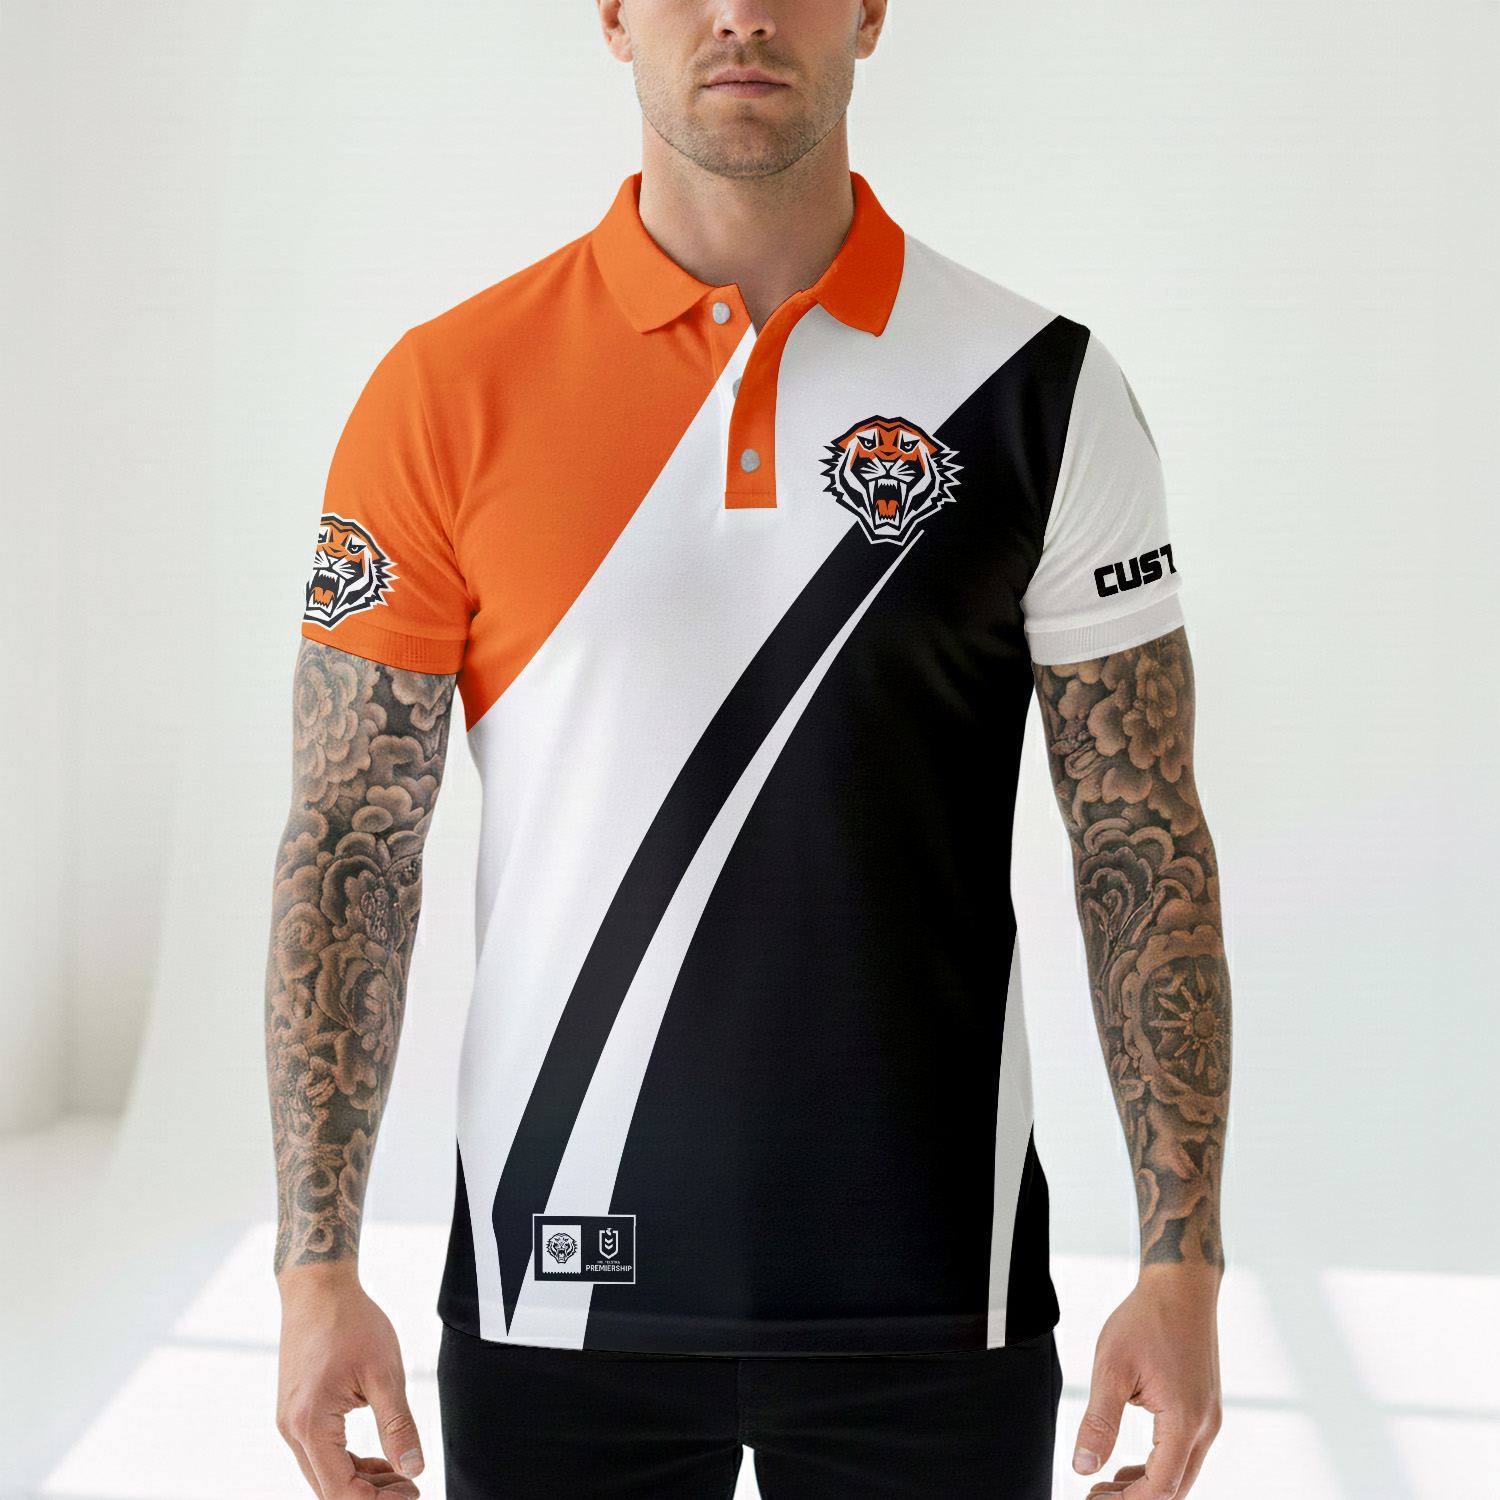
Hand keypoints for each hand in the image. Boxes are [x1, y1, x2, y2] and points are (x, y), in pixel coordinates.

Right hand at [275, 1268, 425, 1498]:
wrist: (318, 1288)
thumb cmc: (351, 1322)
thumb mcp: (385, 1373)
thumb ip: (398, 1425)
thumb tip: (414, 1469)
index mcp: (310, 1424)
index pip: (339, 1491)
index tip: (412, 1494)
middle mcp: (292, 1429)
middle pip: (328, 1489)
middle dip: (371, 1496)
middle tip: (411, 1490)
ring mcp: (290, 1421)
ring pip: (323, 1473)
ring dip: (361, 1481)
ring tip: (401, 1476)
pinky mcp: (295, 1411)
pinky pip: (319, 1452)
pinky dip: (348, 1462)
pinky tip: (379, 1460)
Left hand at [1071, 1265, 1223, 1498]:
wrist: (1181, 1286)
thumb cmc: (1145, 1320)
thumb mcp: (1111, 1369)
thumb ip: (1099, 1422)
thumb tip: (1083, 1467)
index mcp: (1185, 1421)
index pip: (1161, 1488)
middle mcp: (1205, 1425)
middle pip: (1176, 1487)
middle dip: (1136, 1498)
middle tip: (1095, 1496)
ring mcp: (1209, 1416)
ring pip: (1182, 1472)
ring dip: (1147, 1483)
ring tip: (1106, 1485)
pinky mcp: (1205, 1406)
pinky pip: (1185, 1450)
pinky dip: (1159, 1464)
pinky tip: (1131, 1464)